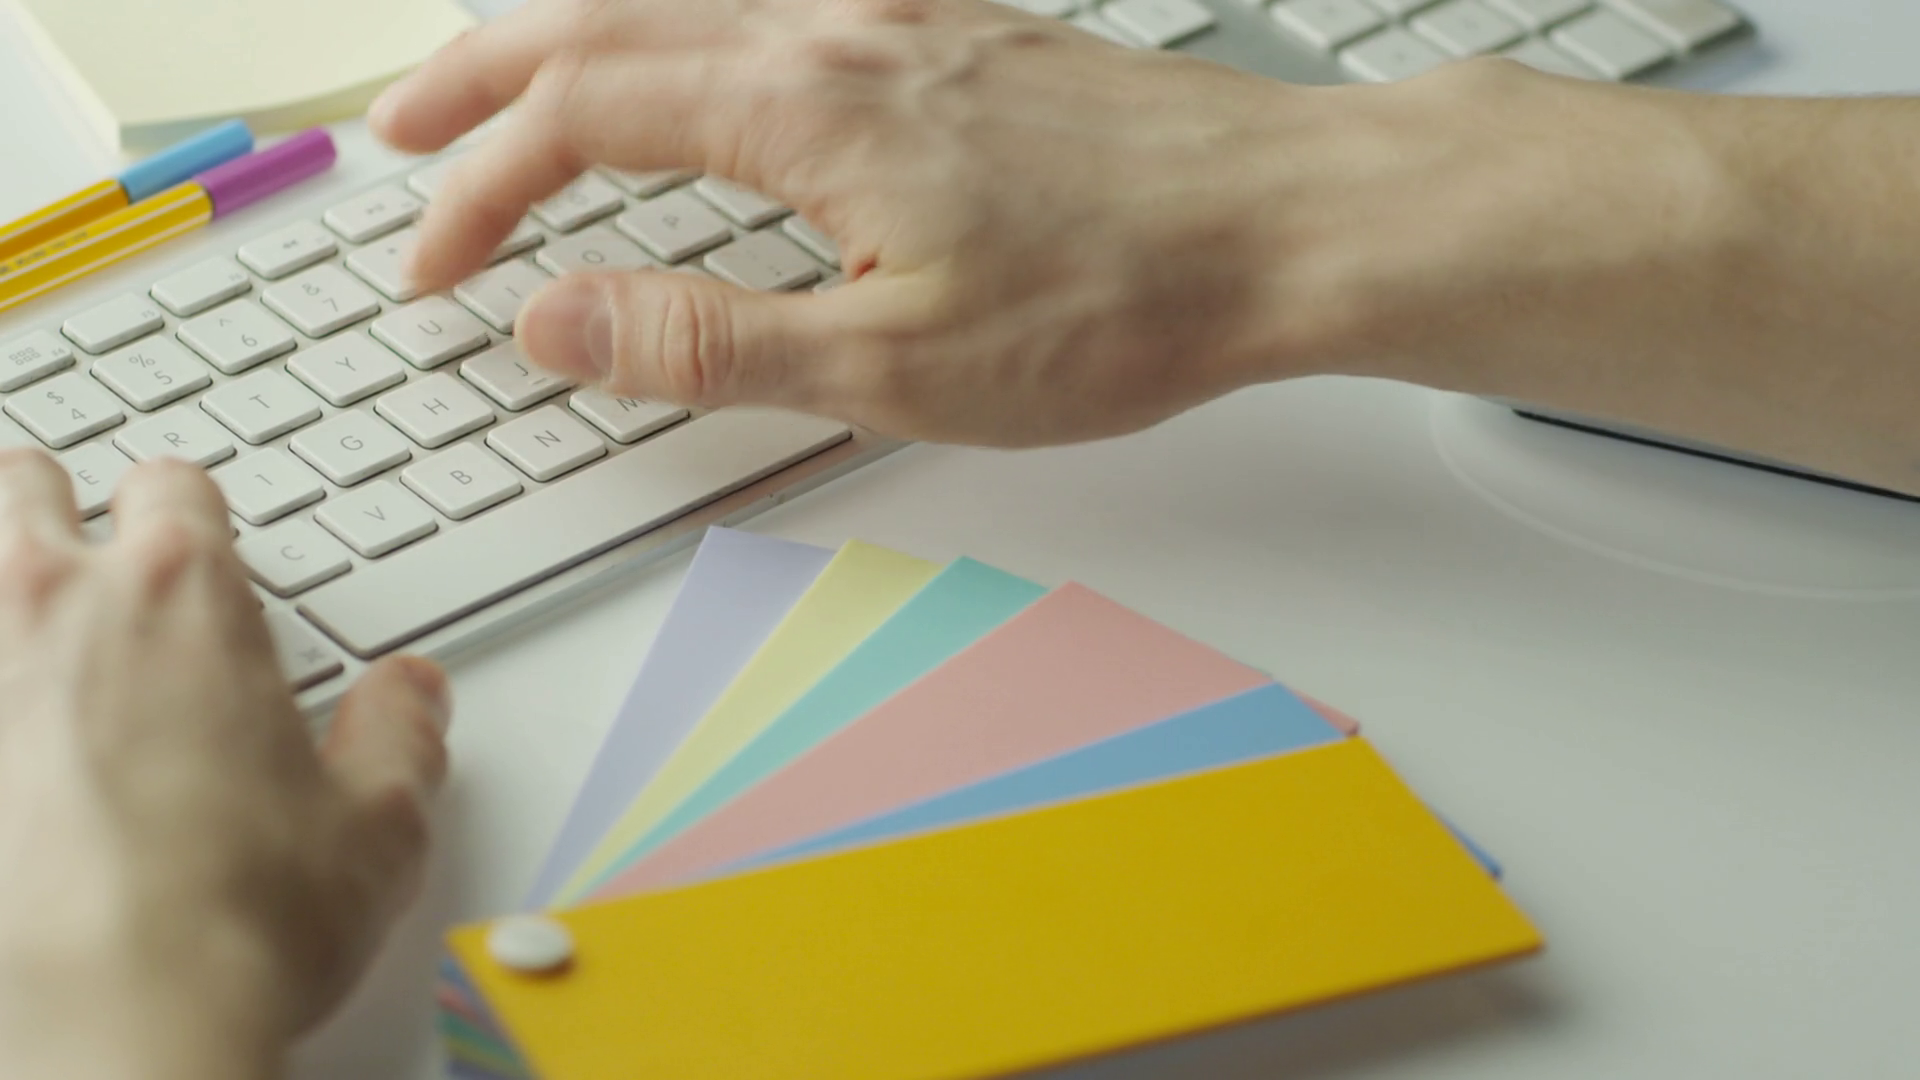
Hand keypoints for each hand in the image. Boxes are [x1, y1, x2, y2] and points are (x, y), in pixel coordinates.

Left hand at [0, 453, 450, 1079]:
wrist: (101, 1024)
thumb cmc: (226, 924)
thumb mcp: (376, 827)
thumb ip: (400, 736)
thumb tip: (411, 698)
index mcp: (181, 596)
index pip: (172, 487)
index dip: (185, 516)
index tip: (194, 556)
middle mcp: (49, 606)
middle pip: (24, 486)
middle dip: (49, 514)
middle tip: (75, 569)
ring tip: (23, 650)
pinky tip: (5, 748)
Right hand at [372, 0, 1769, 464]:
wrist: (1284, 226)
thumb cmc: (1123, 299)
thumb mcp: (896, 365)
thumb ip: (709, 342)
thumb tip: (558, 319)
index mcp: (805, 110)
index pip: (578, 120)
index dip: (481, 191)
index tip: (440, 270)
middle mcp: (839, 32)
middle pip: (605, 23)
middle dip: (483, 81)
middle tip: (409, 137)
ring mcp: (902, 19)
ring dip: (576, 39)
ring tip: (514, 88)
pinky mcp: (958, 35)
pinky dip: (687, 23)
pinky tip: (702, 52)